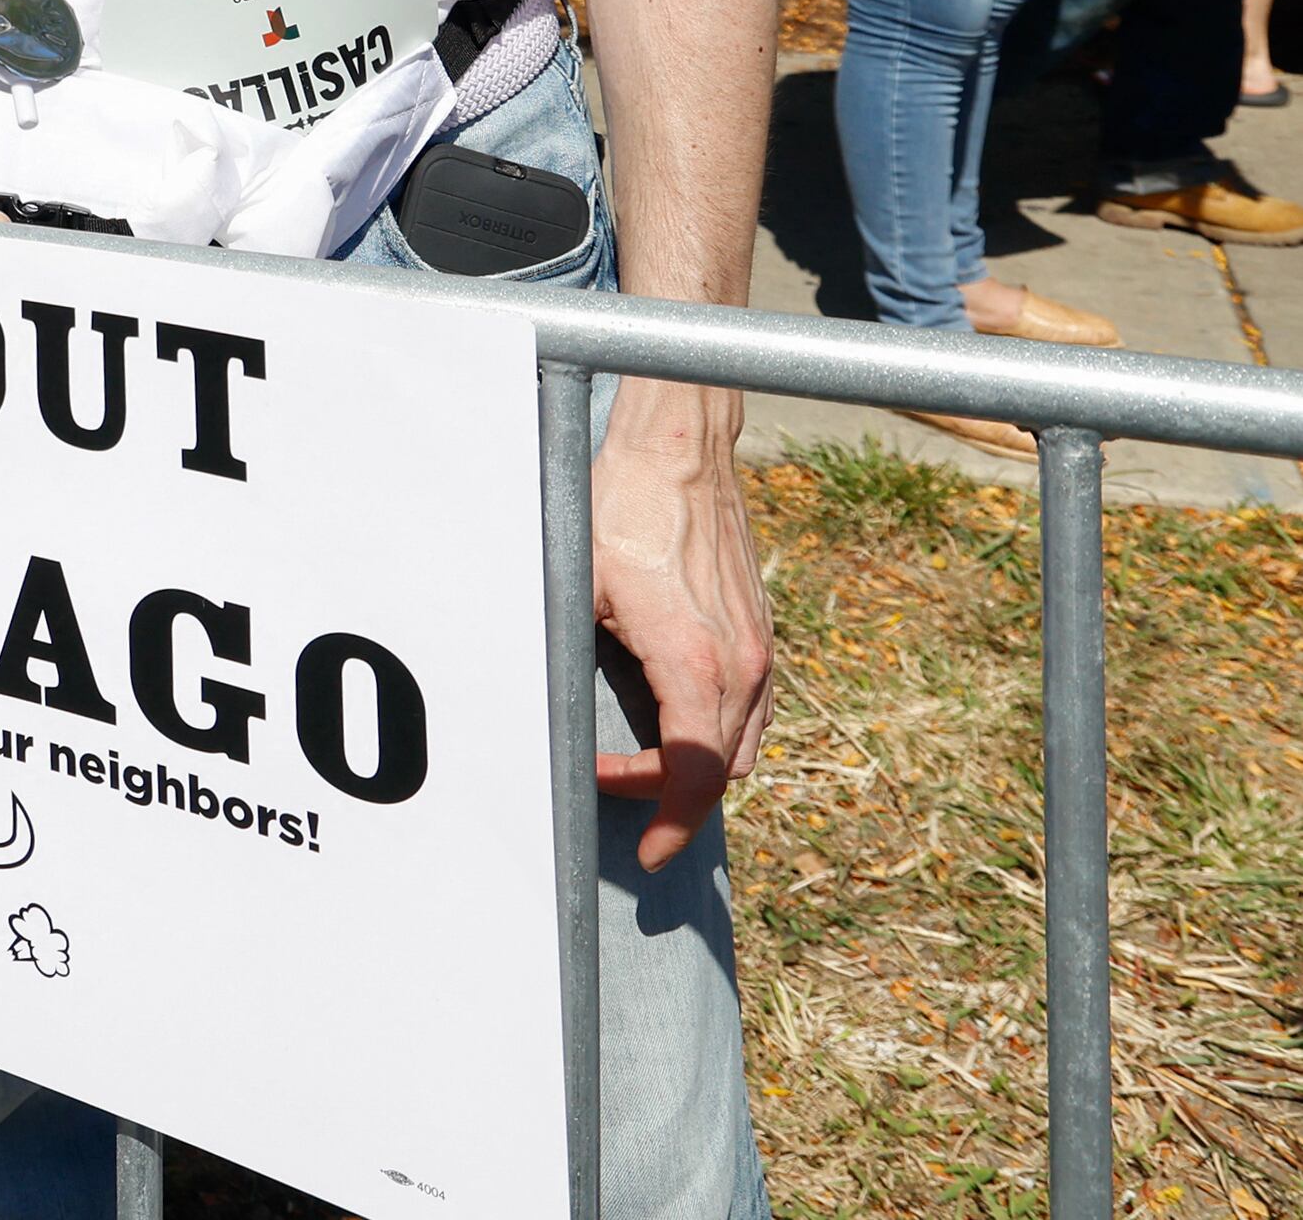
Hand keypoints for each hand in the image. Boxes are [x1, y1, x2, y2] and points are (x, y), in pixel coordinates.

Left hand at [585, 383, 774, 870]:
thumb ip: (573, 660)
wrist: (680, 455)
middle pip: (721, 772)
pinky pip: (749, 710)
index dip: (669, 822)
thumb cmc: (620, 512)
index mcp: (695, 663)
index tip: (647, 853)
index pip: (694, 774)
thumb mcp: (577, 589)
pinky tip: (672, 722)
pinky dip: (716, 734)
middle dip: (669, 798)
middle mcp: (741, 666)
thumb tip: (548, 716)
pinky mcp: (760, 634)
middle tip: (614, 791)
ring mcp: (759, 651)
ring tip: (638, 766)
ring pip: (743, 745)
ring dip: (696, 768)